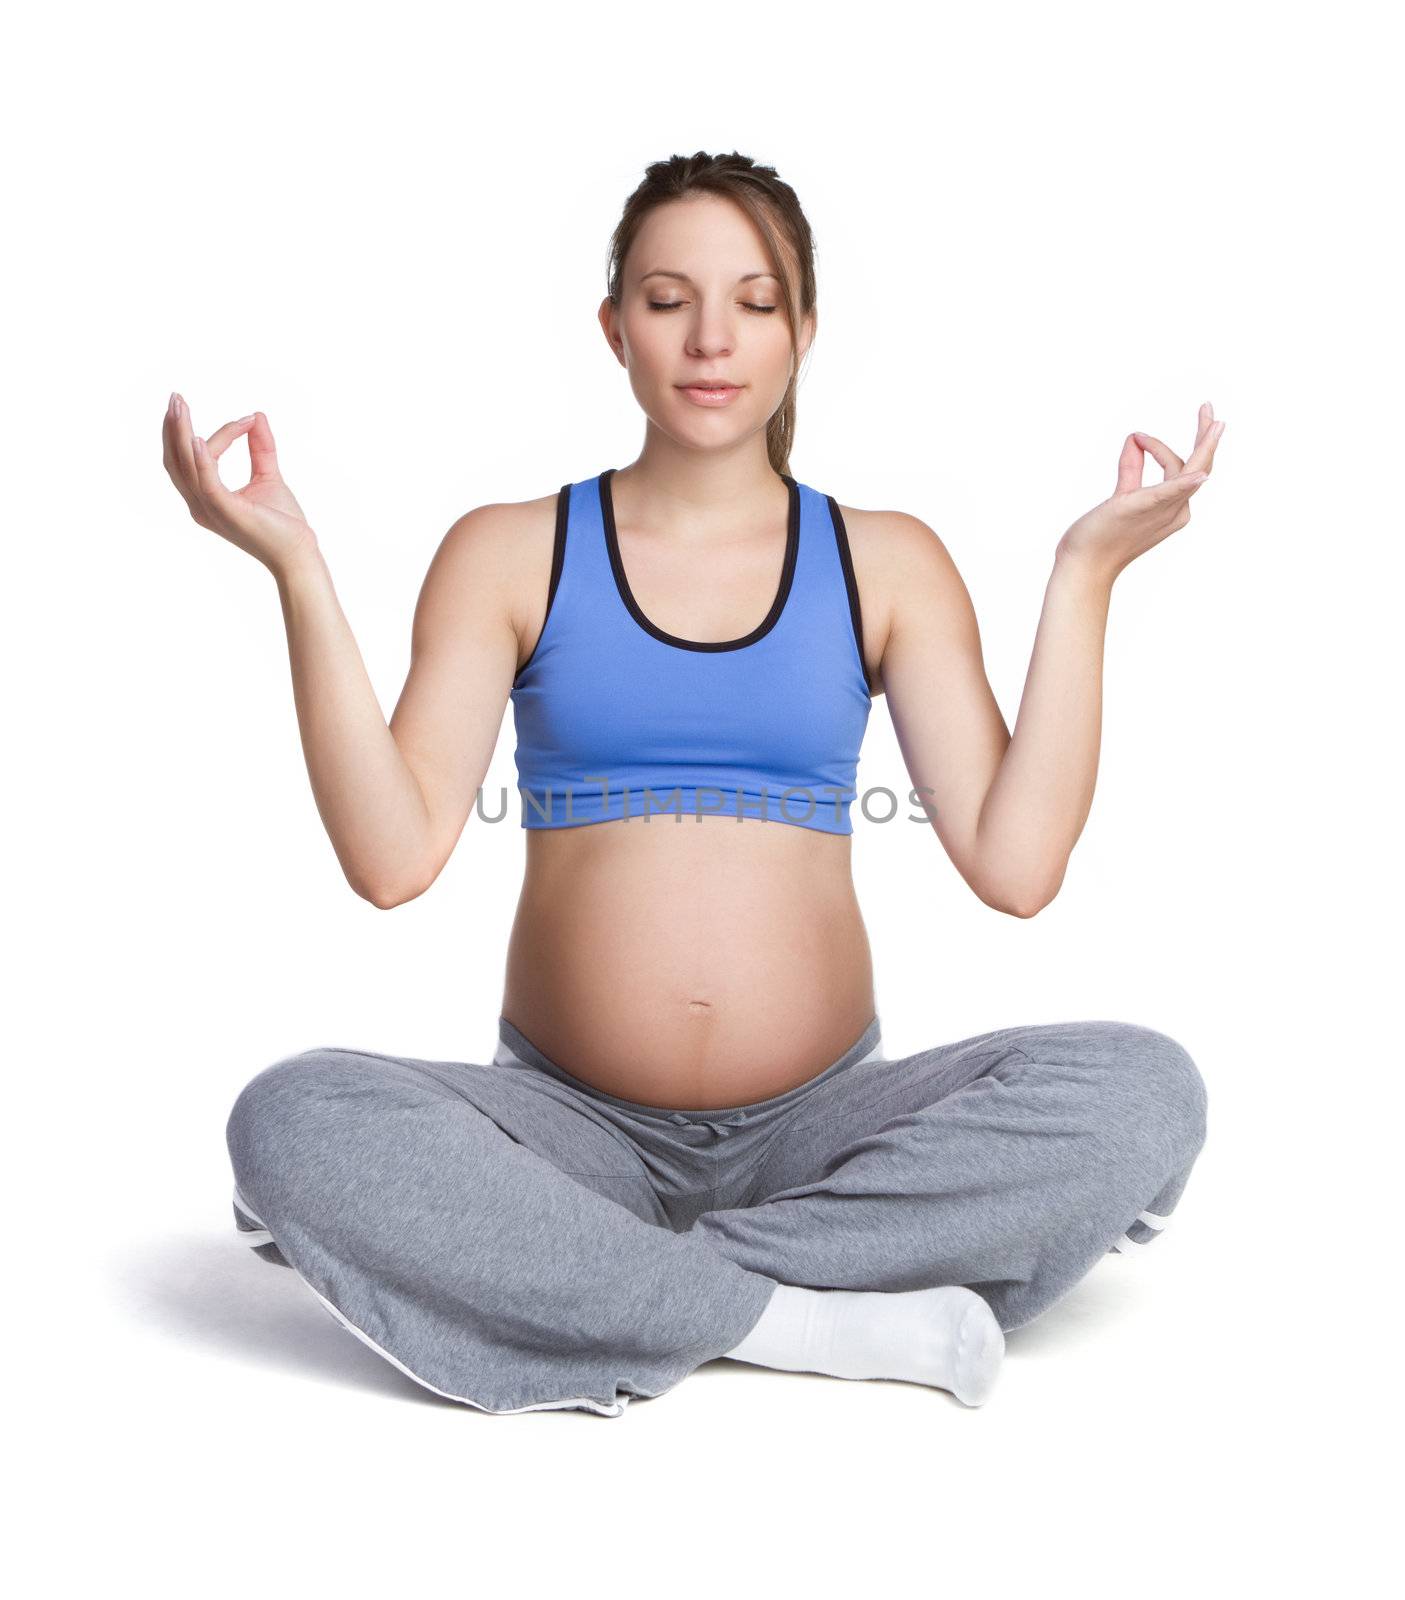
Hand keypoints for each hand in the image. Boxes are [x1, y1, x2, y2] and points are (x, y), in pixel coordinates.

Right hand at [162, 392, 318, 573]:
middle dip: (172, 428)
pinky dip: (201, 459)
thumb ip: (260, 448)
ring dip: (180, 434)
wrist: (298, 553)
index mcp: (207, 498)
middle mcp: (201, 505)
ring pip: (185, 466)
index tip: (248, 419)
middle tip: (175, 398)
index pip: (197, 458)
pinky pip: (206, 481)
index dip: (219, 434)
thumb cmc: (283, 523)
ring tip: (180, 406)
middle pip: (175, 461)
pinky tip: (197, 438)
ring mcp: (210, 509)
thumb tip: (257, 415)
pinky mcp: (226, 511)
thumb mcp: (268, 476)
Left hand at [1056, 402, 1225, 582]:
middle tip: (1208, 408)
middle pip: (1199, 467)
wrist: (1084, 566)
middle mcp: (1174, 511)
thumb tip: (1134, 439)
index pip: (1182, 468)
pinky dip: (1183, 483)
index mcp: (1172, 508)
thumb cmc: (1100, 537)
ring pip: (1192, 473)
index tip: (1137, 437)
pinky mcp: (1140, 509)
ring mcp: (1161, 511)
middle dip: (1206, 437)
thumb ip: (1131, 469)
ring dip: (1204, 447)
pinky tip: (1197, 477)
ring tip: (1214, 421)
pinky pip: (1168, 494)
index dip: (1161, 447)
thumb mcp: (1122, 496)